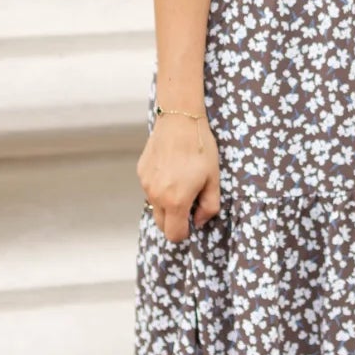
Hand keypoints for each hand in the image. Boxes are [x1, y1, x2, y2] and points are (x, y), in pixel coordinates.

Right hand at [138, 113, 221, 241]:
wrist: (180, 120)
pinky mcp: (141, 172)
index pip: (174, 234)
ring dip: (166, 203)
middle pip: (161, 224)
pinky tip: (171, 170)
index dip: (185, 232)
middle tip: (189, 202)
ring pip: (155, 206)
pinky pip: (150, 189)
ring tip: (181, 181)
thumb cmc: (201, 149)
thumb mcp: (213, 179)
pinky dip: (159, 188)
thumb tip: (199, 221)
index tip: (193, 220)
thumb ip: (209, 207)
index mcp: (176, 201)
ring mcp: (146, 184)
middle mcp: (156, 196)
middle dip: (174, 221)